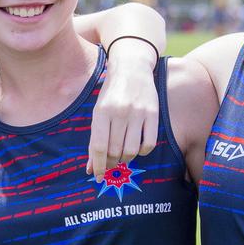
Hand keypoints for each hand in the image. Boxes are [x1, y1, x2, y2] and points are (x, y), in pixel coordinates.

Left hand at [89, 42, 158, 179]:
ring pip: (131, 150)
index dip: (97, 165)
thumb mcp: (98, 112)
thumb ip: (94, 139)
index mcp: (102, 111)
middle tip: (110, 164)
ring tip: (122, 157)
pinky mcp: (153, 113)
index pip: (98, 146)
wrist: (132, 68)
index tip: (97, 176)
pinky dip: (143, 152)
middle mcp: (119, 112)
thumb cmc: (111, 93)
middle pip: (115, 150)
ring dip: (126, 159)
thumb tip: (90, 168)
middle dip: (111, 163)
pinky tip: (137, 148)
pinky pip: (149, 143)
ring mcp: (138, 113)